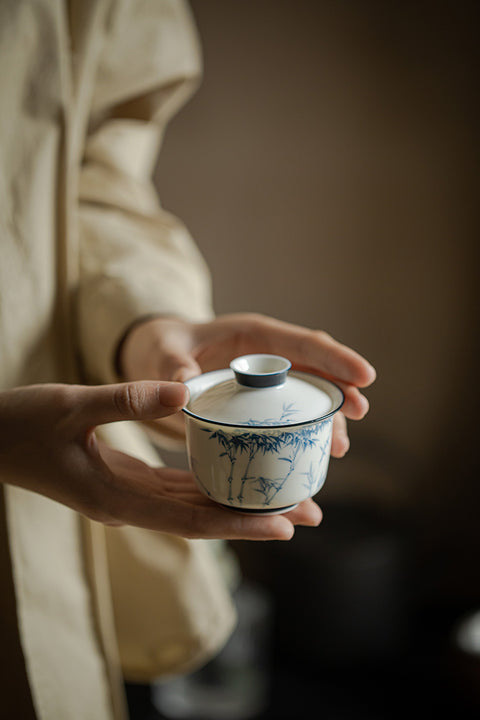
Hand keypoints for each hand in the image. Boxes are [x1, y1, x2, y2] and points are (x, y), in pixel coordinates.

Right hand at [0, 382, 319, 538]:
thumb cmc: (22, 424)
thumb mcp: (72, 405)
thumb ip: (126, 399)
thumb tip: (184, 390)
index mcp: (118, 498)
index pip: (192, 520)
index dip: (241, 524)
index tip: (288, 523)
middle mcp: (128, 506)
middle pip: (203, 519)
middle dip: (256, 518)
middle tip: (312, 513)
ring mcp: (126, 497)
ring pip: (194, 508)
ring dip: (238, 506)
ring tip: (288, 500)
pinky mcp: (124, 483)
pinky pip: (177, 492)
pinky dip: (210, 489)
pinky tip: (234, 476)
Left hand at [119, 313, 376, 456]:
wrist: (154, 358)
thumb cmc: (162, 347)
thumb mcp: (162, 352)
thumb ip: (173, 367)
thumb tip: (183, 391)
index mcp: (252, 335)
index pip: (302, 343)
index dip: (335, 358)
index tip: (365, 376)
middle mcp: (267, 355)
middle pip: (316, 369)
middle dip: (341, 388)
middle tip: (361, 413)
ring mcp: (266, 378)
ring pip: (308, 394)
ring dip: (327, 418)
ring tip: (339, 448)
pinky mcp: (260, 400)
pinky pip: (290, 412)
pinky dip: (304, 431)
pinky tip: (315, 453)